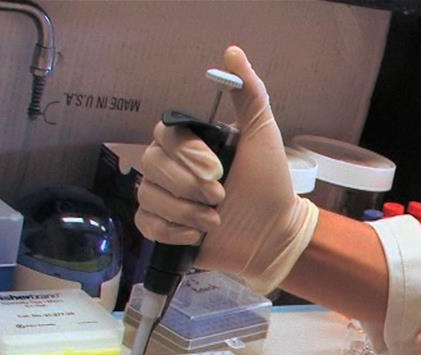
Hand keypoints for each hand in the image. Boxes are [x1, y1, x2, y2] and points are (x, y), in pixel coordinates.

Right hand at [134, 46, 318, 293]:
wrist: (275, 236)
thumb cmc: (270, 185)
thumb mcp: (263, 134)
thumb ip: (249, 94)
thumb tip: (233, 52)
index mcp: (193, 144)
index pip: (165, 135)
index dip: (187, 154)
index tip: (218, 170)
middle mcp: (175, 168)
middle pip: (150, 164)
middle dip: (187, 185)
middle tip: (220, 198)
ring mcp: (167, 198)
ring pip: (147, 195)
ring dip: (185, 212)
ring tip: (215, 221)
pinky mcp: (164, 229)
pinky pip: (145, 223)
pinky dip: (170, 230)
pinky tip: (195, 236)